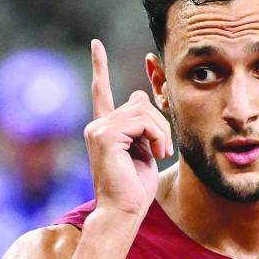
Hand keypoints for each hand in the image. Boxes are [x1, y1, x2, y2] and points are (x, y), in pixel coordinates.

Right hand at [84, 39, 172, 218]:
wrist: (123, 213)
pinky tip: (156, 153)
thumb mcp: (144, 151)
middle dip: (158, 124)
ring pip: (143, 111)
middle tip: (162, 149)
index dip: (99, 67)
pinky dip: (156, 136)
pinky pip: (142, 121)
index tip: (96, 45)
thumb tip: (140, 94)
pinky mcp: (106, 135)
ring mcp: (98, 129)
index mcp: (104, 129)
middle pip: (139, 102)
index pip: (101, 92)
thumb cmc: (135, 189)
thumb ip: (143, 125)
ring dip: (160, 132)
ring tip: (160, 152)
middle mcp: (97, 126)